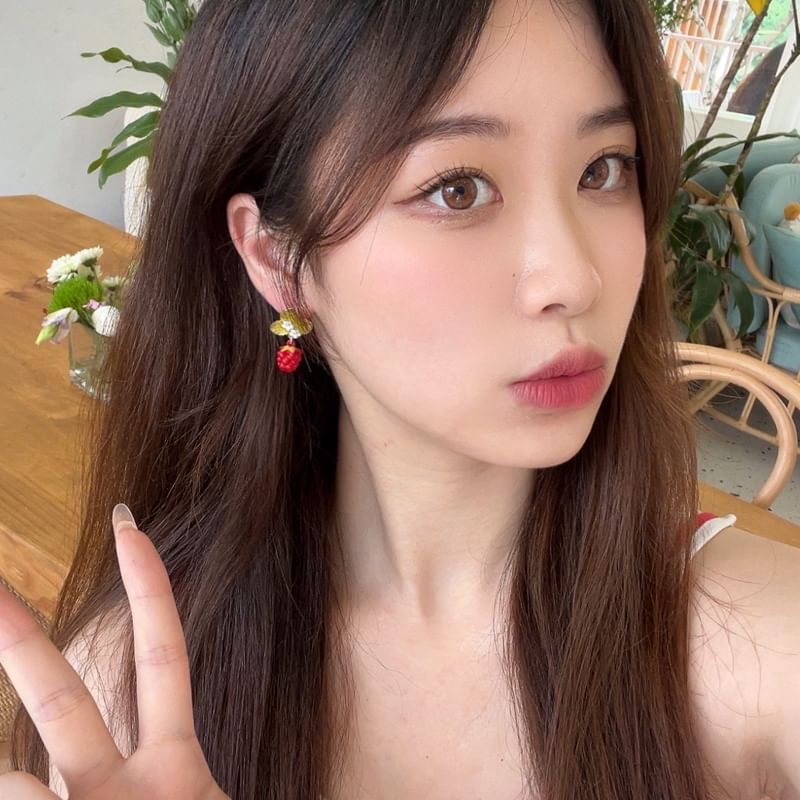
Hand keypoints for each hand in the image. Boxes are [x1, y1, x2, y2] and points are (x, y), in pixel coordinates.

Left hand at [0, 505, 229, 798]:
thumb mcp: (168, 798)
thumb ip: (133, 777)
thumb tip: (30, 772)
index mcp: (175, 764)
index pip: (162, 656)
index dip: (150, 588)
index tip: (130, 532)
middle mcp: (144, 781)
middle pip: (66, 703)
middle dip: (21, 646)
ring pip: (15, 785)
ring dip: (9, 789)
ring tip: (26, 793)